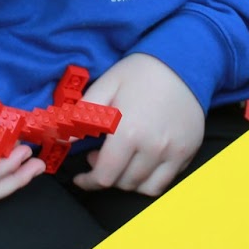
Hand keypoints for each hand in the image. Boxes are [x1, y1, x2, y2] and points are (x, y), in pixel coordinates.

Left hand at [72, 53, 203, 195]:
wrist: (181, 60)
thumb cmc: (140, 72)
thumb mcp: (105, 86)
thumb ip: (81, 115)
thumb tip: (60, 138)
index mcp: (128, 132)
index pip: (104, 176)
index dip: (88, 181)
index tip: (81, 178)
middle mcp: (153, 147)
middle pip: (124, 183)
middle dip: (106, 176)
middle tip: (101, 157)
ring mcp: (174, 151)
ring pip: (146, 188)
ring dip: (128, 180)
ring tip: (123, 161)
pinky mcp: (188, 151)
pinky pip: (167, 181)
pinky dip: (151, 179)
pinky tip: (143, 161)